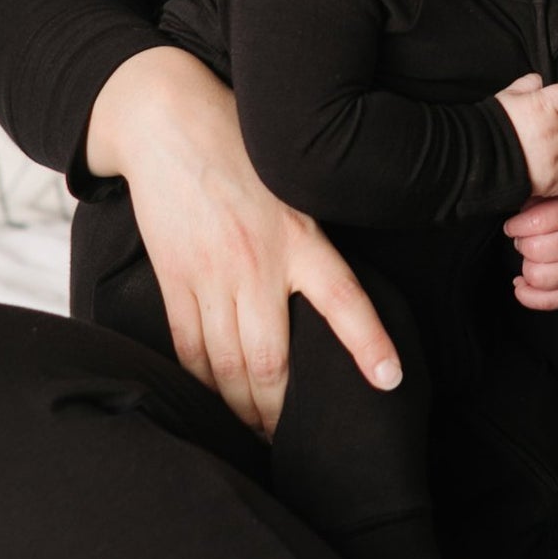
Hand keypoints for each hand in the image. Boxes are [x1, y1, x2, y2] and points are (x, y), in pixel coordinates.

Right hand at [87, 47, 399, 435]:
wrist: (168, 119)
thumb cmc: (244, 149)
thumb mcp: (296, 187)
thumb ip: (314, 239)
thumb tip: (335, 291)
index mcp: (299, 236)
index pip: (344, 300)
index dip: (368, 344)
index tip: (389, 380)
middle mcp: (256, 262)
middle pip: (271, 359)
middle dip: (280, 409)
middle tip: (291, 439)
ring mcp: (210, 274)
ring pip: (227, 363)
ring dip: (241, 407)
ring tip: (256, 432)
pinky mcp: (173, 278)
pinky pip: (188, 346)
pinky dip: (201, 381)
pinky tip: (211, 399)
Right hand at [494, 72, 557, 197]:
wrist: (473, 160)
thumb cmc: (488, 127)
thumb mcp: (504, 98)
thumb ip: (525, 86)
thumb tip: (537, 81)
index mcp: (545, 106)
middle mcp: (555, 131)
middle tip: (552, 130)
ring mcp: (556, 157)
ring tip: (544, 152)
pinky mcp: (553, 181)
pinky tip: (545, 170)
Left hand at [505, 190, 557, 310]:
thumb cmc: (553, 211)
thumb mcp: (544, 195)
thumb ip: (529, 199)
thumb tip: (509, 208)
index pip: (534, 223)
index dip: (515, 226)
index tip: (513, 226)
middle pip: (533, 250)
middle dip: (522, 244)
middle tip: (526, 240)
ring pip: (536, 276)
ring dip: (526, 267)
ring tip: (531, 257)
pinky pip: (548, 301)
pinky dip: (528, 295)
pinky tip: (522, 282)